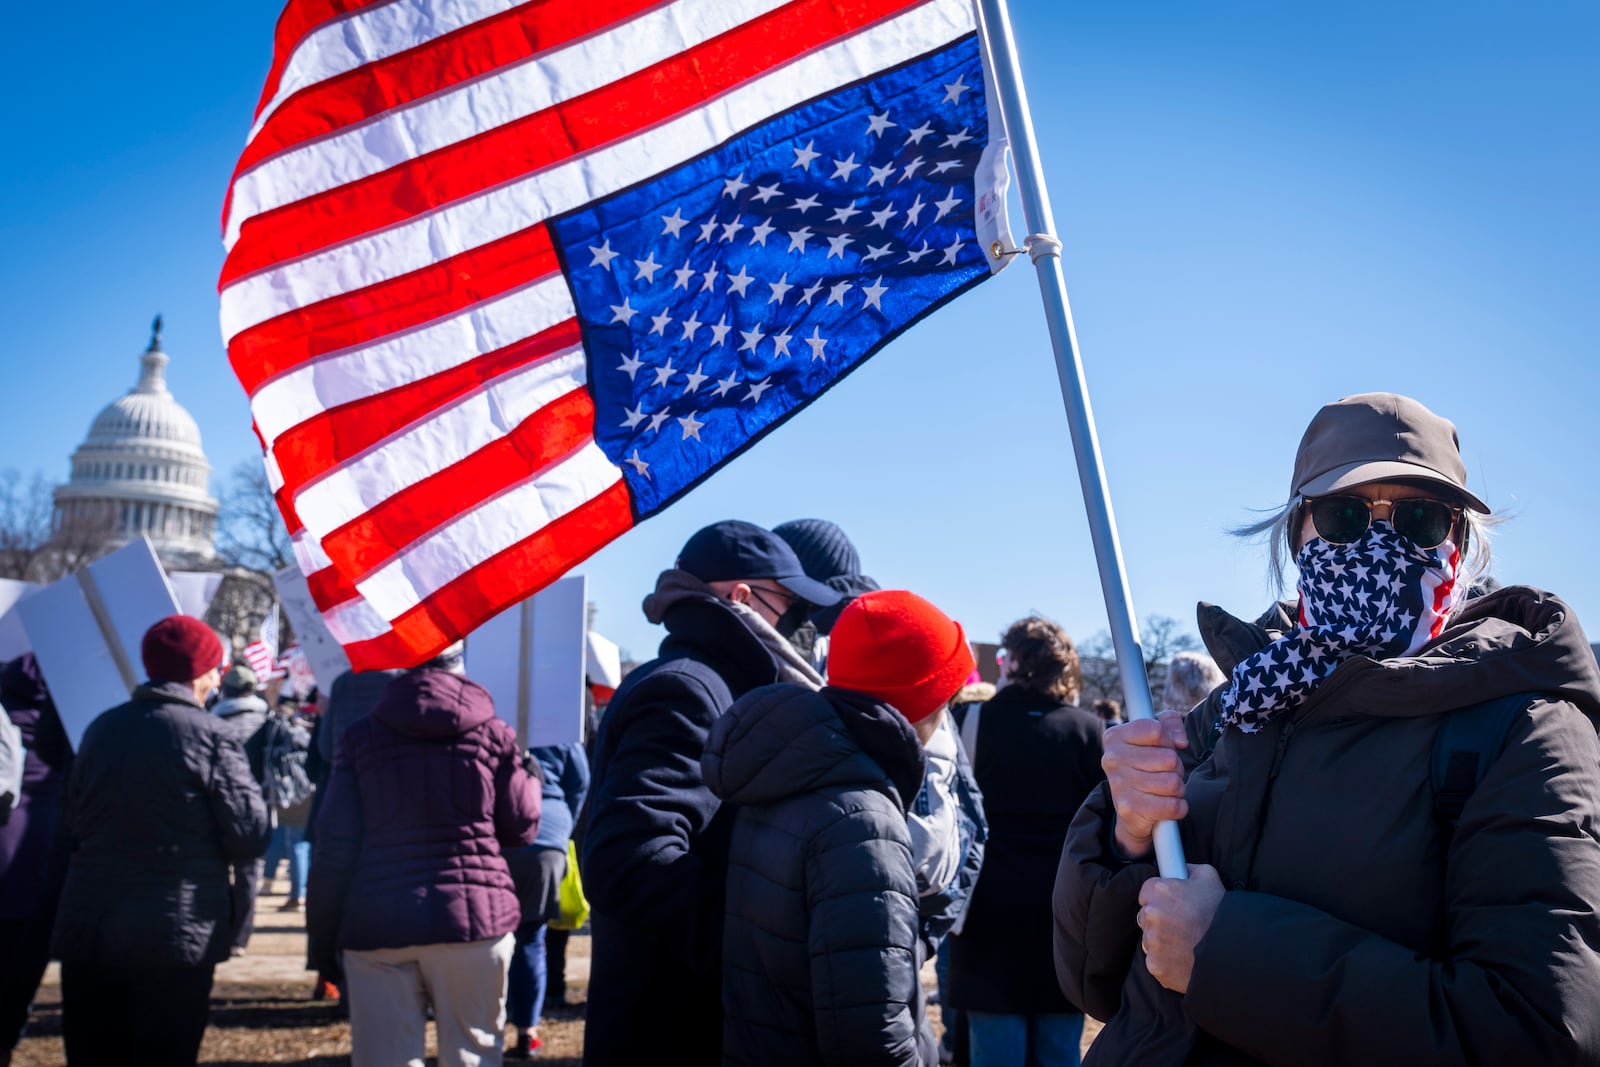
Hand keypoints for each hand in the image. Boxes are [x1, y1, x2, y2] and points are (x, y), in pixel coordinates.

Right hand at [1102, 710, 1188, 857]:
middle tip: (1165, 772)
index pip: (1156, 730)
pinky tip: (1167, 804)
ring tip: (1166, 788)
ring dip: (1178, 788)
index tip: (1162, 748)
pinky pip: (1173, 806)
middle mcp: (1112, 758)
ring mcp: (1119, 784)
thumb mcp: (1156, 736)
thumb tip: (1180, 742)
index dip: (1168, 741)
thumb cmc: (1147, 765)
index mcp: (1115, 737)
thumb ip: (1170, 723)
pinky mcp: (1130, 808)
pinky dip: (1179, 807)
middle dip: (1176, 768)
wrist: (1131, 808)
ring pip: (1173, 782)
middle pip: (1169, 758)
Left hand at [1137, 863, 1224, 993]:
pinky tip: (1184, 958)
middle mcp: (1151, 914)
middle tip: (1182, 925)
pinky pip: (1155, 960)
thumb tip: (1179, 868)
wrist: (1233, 952)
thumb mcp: (1209, 878)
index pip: (1147, 891)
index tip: (1172, 904)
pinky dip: (1166, 960)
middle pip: (1146, 915)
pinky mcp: (1155, 964)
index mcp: (1160, 891)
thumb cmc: (1221, 914)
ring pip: (1149, 938)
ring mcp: (1152, 941)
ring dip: (1162, 940)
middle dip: (1160, 918)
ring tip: (1187, 942)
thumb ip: (1188, 869)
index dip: (1160, 897)